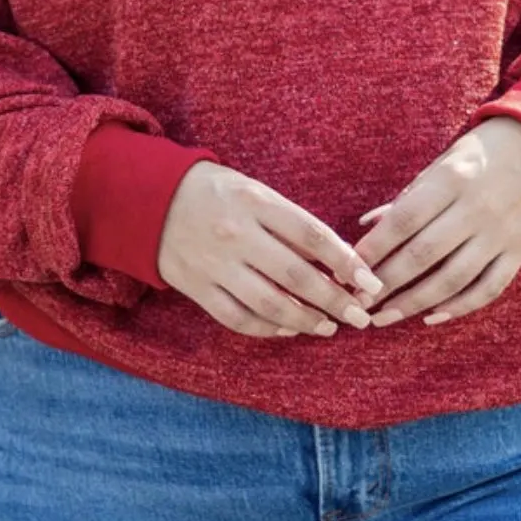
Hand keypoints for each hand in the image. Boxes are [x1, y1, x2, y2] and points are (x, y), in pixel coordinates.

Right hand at [157, 161, 384, 338]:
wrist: (151, 199)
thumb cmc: (215, 191)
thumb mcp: (254, 191)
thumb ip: (289, 221)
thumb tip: (334, 259)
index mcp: (256, 202)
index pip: (311, 234)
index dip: (345, 260)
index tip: (369, 281)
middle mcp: (237, 234)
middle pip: (295, 275)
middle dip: (334, 300)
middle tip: (360, 316)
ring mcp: (216, 264)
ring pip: (269, 304)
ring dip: (306, 320)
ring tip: (330, 327)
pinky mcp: (197, 288)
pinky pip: (238, 318)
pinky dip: (267, 329)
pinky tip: (288, 330)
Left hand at [348, 118, 520, 327]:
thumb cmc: (485, 151)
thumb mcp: (445, 162)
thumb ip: (409, 195)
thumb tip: (368, 224)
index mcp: (452, 180)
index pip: (404, 220)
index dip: (374, 247)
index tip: (348, 268)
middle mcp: (476, 209)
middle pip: (423, 254)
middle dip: (386, 282)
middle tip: (358, 302)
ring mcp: (501, 233)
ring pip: (452, 279)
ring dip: (414, 303)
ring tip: (384, 317)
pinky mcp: (520, 251)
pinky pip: (488, 288)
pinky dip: (459, 307)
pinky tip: (431, 317)